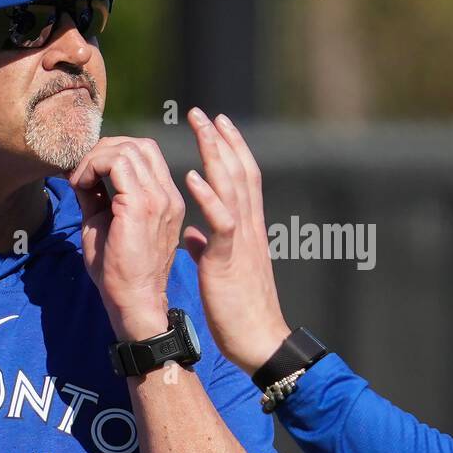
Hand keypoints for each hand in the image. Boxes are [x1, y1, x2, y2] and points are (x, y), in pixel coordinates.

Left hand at [66, 136, 183, 340]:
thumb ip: (99, 196)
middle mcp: (167, 194)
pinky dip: (92, 166)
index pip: (145, 153)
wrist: (134, 300)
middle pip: (138, 144)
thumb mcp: (106, 223)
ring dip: (95, 158)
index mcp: (165, 198)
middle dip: (103, 150)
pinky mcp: (141, 205)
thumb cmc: (120, 271)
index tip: (88, 176)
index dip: (112, 154)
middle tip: (81, 173)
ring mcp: (158, 198)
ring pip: (127, 149)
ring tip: (80, 180)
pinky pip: (117, 163)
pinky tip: (80, 185)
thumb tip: (82, 174)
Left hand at [182, 108, 290, 374]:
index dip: (230, 150)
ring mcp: (242, 241)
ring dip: (217, 154)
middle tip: (204, 112)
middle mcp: (250, 227)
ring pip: (234, 187)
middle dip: (222, 140)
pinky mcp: (230, 259)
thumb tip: (194, 236)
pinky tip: (193, 175)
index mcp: (247, 230)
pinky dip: (208, 197)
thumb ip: (210, 248)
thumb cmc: (239, 311)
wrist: (259, 340)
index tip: (216, 125)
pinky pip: (222, 222)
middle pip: (240, 172)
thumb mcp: (221, 272)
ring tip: (202, 127)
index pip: (243, 180)